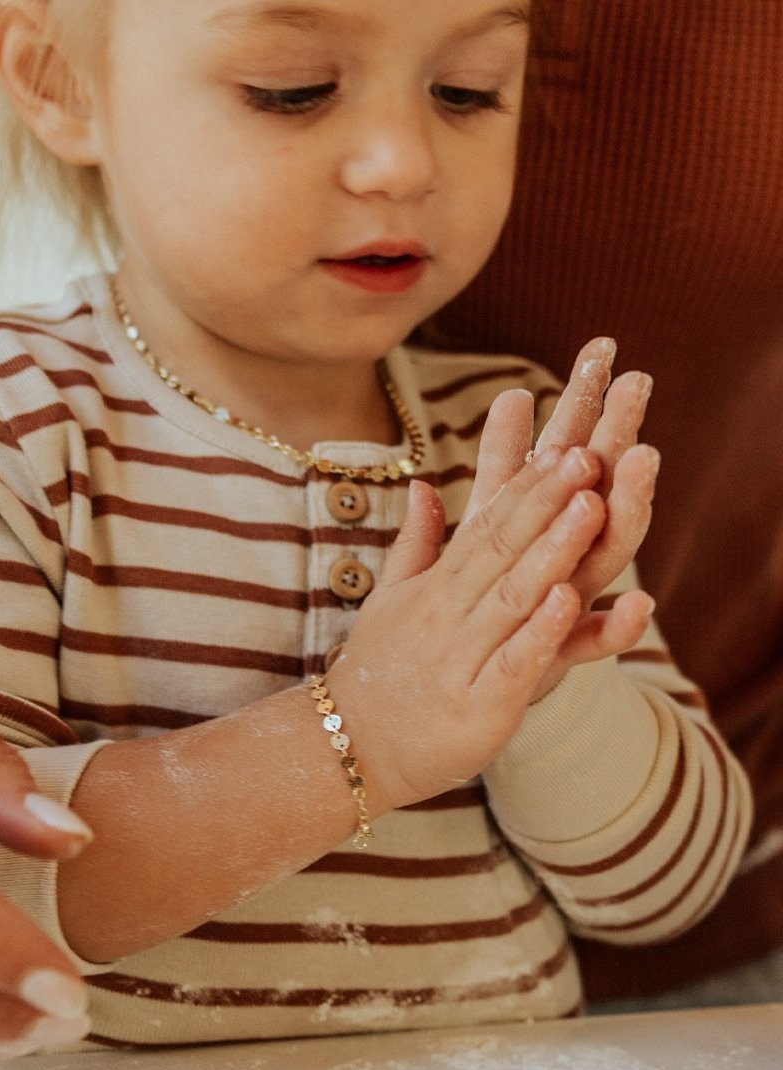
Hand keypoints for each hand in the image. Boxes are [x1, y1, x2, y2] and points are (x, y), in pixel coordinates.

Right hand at [333, 443, 606, 808]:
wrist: (346, 748)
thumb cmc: (377, 674)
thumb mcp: (390, 600)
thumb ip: (416, 542)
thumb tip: (424, 484)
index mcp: (436, 589)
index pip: (486, 528)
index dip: (525, 489)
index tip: (561, 447)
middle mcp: (448, 615)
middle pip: (503, 549)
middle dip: (546, 502)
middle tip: (586, 454)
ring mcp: (462, 658)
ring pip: (514, 595)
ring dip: (554, 550)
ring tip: (591, 505)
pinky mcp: (479, 706)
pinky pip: (515, 662)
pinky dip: (542, 632)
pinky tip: (572, 599)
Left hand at [464, 340, 659, 689]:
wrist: (455, 692)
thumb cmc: (478, 604)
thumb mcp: (484, 525)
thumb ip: (502, 467)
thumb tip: (515, 395)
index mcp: (539, 523)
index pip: (564, 452)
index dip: (581, 402)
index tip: (601, 346)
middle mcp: (563, 557)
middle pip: (596, 486)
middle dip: (616, 436)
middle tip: (636, 380)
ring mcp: (566, 604)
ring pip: (605, 552)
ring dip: (627, 509)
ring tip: (644, 461)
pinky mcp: (559, 658)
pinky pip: (592, 641)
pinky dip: (614, 624)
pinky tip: (638, 602)